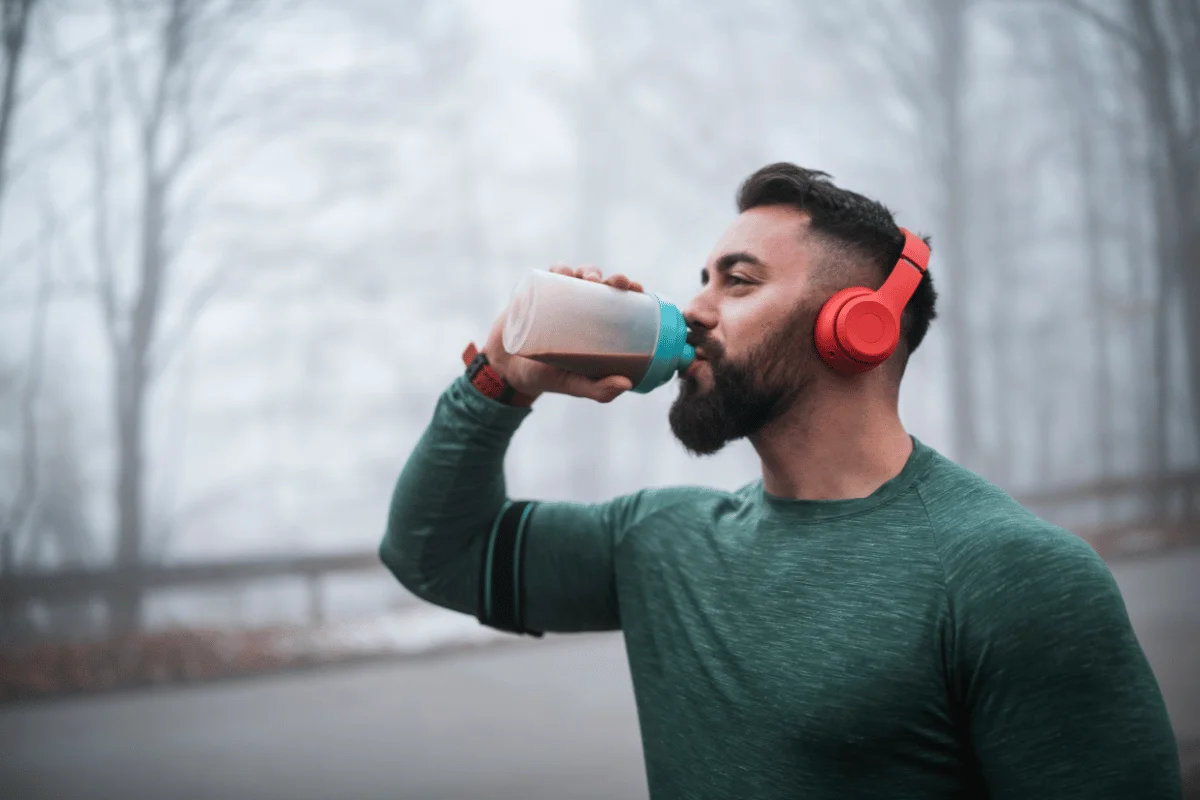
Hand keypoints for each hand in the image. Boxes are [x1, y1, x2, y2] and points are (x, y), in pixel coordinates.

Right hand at [483, 265, 645, 403]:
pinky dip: (558, 270)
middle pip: (602, 283)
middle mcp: (580, 306)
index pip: (618, 300)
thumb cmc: (548, 377)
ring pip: (578, 275)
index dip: (630, 290)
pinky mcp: (537, 295)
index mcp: (596, 323)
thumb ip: (599, 389)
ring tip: (590, 280)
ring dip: (587, 271)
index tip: (638, 289)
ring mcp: (558, 298)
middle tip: (615, 283)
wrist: (507, 371)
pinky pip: (549, 275)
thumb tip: (627, 384)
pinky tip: (563, 273)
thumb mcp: (575, 385)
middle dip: (612, 277)